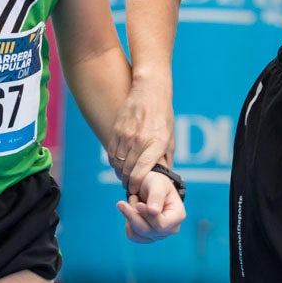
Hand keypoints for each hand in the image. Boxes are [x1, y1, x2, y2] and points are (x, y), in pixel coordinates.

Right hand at [108, 80, 173, 194]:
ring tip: (124, 177)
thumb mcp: (170, 138)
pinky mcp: (117, 130)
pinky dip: (113, 163)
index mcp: (155, 144)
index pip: (140, 171)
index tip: (135, 190)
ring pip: (117, 163)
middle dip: (127, 182)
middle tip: (130, 188)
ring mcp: (126, 135)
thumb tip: (165, 177)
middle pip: (127, 170)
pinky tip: (118, 166)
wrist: (150, 92)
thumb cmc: (163, 116)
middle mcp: (139, 141)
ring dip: (120, 174)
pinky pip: (111, 153)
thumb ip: (166, 159)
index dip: (135, 184)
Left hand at [116, 169, 185, 243]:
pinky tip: (133, 211)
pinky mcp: (147, 237)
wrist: (151, 186)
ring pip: (138, 234)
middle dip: (134, 214)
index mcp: (178, 216)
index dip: (147, 215)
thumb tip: (153, 211)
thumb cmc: (157, 183)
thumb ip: (156, 196)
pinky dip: (129, 222)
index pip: (161, 224)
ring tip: (135, 201)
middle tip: (129, 198)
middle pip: (147, 230)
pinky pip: (132, 235)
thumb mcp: (158, 184)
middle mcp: (170, 229)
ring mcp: (159, 235)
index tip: (138, 204)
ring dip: (130, 216)